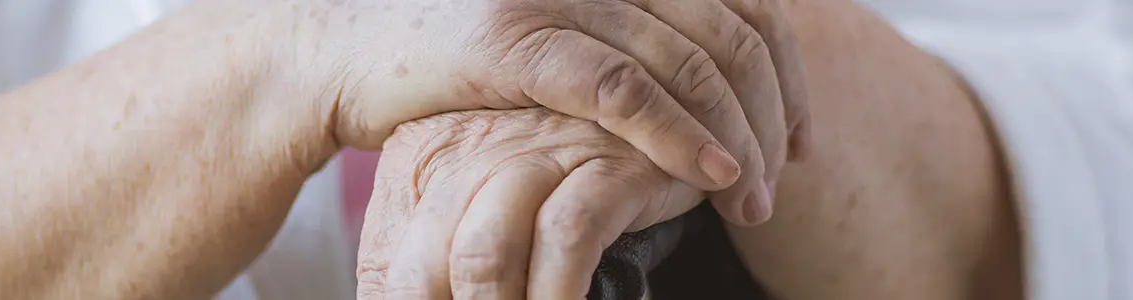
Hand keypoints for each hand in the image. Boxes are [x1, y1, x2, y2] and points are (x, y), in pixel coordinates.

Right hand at [277, 0, 806, 224]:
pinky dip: (682, 139)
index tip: (796, 132)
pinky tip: (712, 177)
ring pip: (692, 63)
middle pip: (732, 29)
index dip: (787, 66)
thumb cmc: (448, 54)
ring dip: (738, 137)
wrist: (335, 55)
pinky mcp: (517, 44)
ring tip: (753, 199)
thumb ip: (627, 40)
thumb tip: (708, 78)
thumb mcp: (556, 34)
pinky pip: (625, 93)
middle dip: (772, 111)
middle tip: (782, 174)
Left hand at [356, 108, 703, 298]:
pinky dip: (557, 294)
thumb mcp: (475, 207)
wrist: (660, 115)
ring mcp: (542, 148)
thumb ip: (419, 259)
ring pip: (487, 252)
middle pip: (433, 263)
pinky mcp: (609, 162)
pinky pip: (568, 236)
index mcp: (424, 156)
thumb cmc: (556, 177)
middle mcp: (474, 144)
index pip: (389, 265)